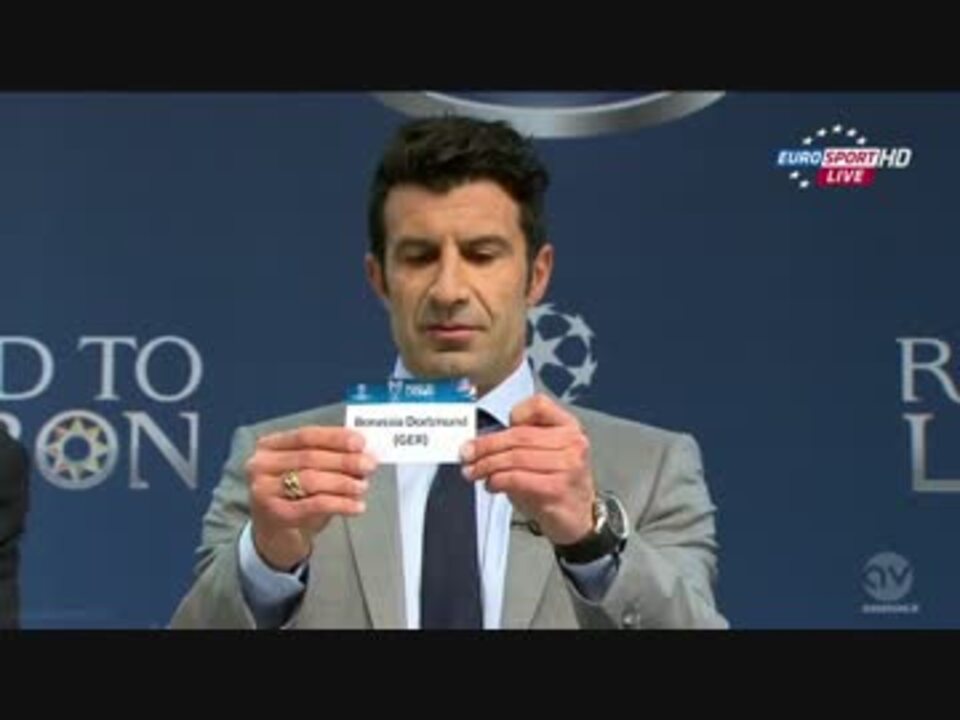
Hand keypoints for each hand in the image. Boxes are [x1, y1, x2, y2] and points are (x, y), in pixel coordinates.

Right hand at [247, 427, 378, 570]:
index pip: (306, 435)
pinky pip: (313, 505)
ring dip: (342, 482)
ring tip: (363, 486)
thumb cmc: (296, 493)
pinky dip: (340, 504)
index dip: (335, 437)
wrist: (276, 531)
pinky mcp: (276, 513)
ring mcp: (264, 490)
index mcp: (270, 445)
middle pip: (309, 457)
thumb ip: (330, 457)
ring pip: (311, 480)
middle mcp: (261, 465)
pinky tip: (356, 506)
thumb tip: (363, 452)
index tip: (360, 442)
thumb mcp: (308, 469)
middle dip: (344, 461)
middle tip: (369, 464)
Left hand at [461, 394, 594, 544]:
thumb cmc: (554, 482)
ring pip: (515, 457)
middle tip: (466, 454)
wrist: (578, 517)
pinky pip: (517, 478)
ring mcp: (568, 465)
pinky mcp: (557, 488)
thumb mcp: (542, 455)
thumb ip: (519, 443)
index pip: (538, 405)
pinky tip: (491, 485)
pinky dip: (497, 480)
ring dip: (486, 465)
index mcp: (568, 426)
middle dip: (486, 446)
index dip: (513, 415)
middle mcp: (572, 442)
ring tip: (472, 472)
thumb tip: (478, 443)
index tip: (494, 429)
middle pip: (519, 435)